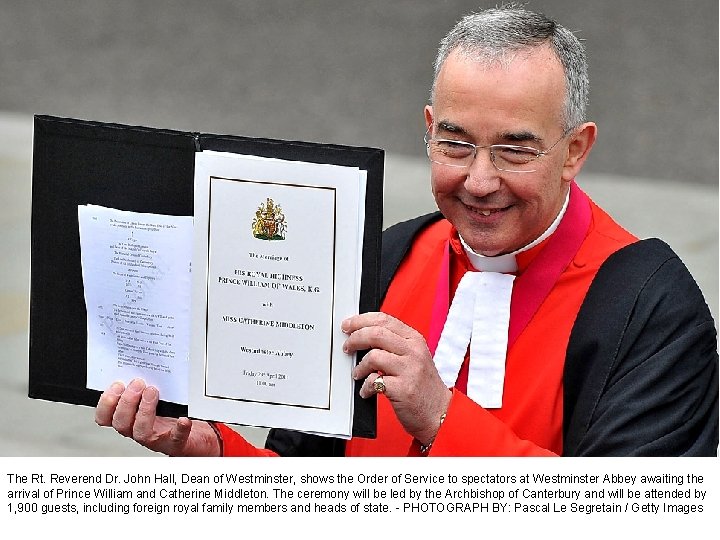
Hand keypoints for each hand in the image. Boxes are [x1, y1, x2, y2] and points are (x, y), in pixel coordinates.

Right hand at [95, 378, 220, 456]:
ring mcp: (155, 438)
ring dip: (145, 410)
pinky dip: (179, 429)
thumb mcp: (152, 395)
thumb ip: (143, 383)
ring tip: (153, 391)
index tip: (116, 384)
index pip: (105, 417)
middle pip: (121, 422)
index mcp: (128, 418)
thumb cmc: (169, 412)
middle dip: (127, 401)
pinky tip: (184, 419)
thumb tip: (140, 357)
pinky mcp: (175, 443)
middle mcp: (137, 430)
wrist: (191, 433)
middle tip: (138, 383)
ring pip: (141, 432)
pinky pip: (176, 439)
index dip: (106, 403)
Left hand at [342, 312, 450, 444]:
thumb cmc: (423, 386)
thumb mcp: (414, 357)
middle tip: (347, 347)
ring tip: (359, 373)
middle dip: (355, 338)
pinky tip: (367, 390)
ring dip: (359, 366)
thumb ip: (394, 344)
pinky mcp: (403, 389)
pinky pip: (374, 381)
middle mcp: (413, 352)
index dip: (360, 320)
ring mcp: (409, 370)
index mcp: (414, 340)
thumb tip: (363, 335)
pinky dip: (365, 386)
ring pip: (373, 356)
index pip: (384, 319)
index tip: (348, 325)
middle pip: (376, 333)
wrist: (439, 412)